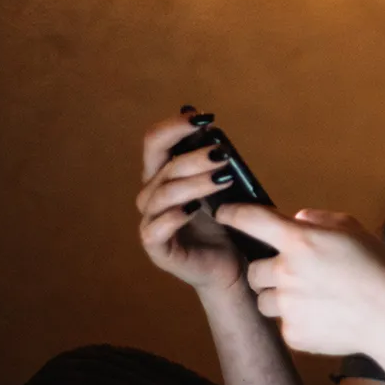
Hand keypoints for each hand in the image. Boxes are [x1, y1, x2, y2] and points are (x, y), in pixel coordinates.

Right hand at [136, 106, 244, 293]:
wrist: (233, 267)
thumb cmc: (227, 224)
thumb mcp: (224, 186)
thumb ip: (213, 160)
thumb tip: (209, 125)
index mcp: (163, 175)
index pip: (156, 142)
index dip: (174, 126)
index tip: (203, 117)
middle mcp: (152, 196)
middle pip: (161, 167)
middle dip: (192, 156)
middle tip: (222, 155)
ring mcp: (151, 222)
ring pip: (162, 195)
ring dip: (193, 183)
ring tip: (223, 179)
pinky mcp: (157, 249)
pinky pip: (155, 229)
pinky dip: (173, 217)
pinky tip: (194, 210)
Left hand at [214, 204, 384, 356]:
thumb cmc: (378, 268)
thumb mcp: (352, 229)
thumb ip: (319, 220)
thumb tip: (297, 219)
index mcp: (299, 241)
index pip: (251, 220)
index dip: (232, 214)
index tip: (224, 213)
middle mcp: (286, 272)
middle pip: (254, 271)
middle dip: (268, 272)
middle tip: (294, 276)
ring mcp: (287, 306)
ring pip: (265, 301)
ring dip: (280, 299)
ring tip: (313, 299)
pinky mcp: (292, 334)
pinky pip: (284, 325)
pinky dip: (298, 321)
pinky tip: (324, 317)